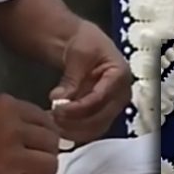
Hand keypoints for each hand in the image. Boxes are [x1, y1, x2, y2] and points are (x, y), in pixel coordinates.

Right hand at [0, 94, 58, 173]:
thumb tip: (37, 128)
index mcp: (7, 106)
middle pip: (52, 142)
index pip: (45, 119)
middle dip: (45, 152)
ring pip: (51, 166)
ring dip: (42, 173)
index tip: (32, 143)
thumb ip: (9, 117)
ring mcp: (12, 157)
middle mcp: (14, 128)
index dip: (42, 133)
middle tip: (30, 161)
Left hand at [50, 20, 130, 144]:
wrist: (87, 44)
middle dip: (75, 121)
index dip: (78, 108)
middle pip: (100, 117)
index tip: (57, 109)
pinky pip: (91, 129)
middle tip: (52, 117)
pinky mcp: (104, 114)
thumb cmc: (85, 42)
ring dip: (73, 130)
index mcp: (120, 75)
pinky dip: (74, 131)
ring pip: (96, 128)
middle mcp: (122, 94)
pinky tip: (57, 126)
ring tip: (52, 123)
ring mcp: (114, 106)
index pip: (100, 98)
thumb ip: (71, 77)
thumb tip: (60, 99)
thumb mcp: (78, 53)